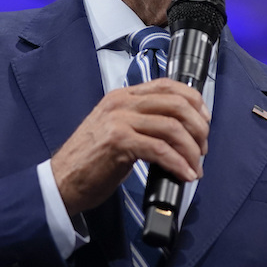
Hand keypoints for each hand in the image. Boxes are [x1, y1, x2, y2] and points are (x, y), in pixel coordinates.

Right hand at [51, 78, 209, 216]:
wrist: (62, 181)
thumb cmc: (91, 160)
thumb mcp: (117, 130)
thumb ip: (143, 122)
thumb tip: (179, 130)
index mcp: (123, 96)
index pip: (168, 85)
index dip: (194, 101)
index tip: (204, 120)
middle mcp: (121, 103)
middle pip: (176, 104)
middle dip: (198, 128)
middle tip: (202, 149)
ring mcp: (118, 121)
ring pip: (172, 127)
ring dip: (191, 150)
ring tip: (195, 166)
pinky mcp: (118, 142)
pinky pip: (160, 150)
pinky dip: (178, 163)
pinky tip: (184, 174)